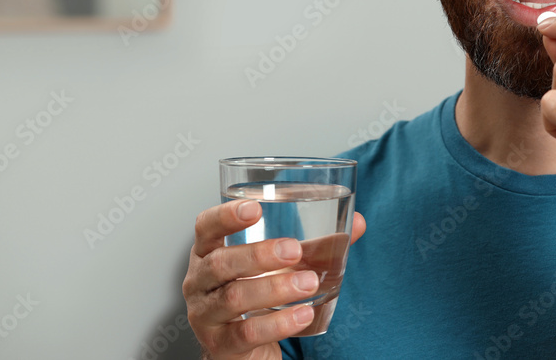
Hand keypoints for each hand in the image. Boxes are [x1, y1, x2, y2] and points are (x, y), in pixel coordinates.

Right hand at [183, 200, 366, 359]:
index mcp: (209, 252)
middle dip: (259, 254)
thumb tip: (357, 223)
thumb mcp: (279, 267)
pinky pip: (246, 333)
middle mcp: (199, 282)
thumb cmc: (256, 296)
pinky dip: (278, 323)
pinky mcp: (221, 345)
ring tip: (309, 283)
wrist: (242, 349)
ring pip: (234, 298)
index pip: (205, 226)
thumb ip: (315, 246)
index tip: (254, 208)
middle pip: (220, 262)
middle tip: (295, 250)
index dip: (225, 215)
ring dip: (275, 288)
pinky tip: (303, 314)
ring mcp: (205, 315)